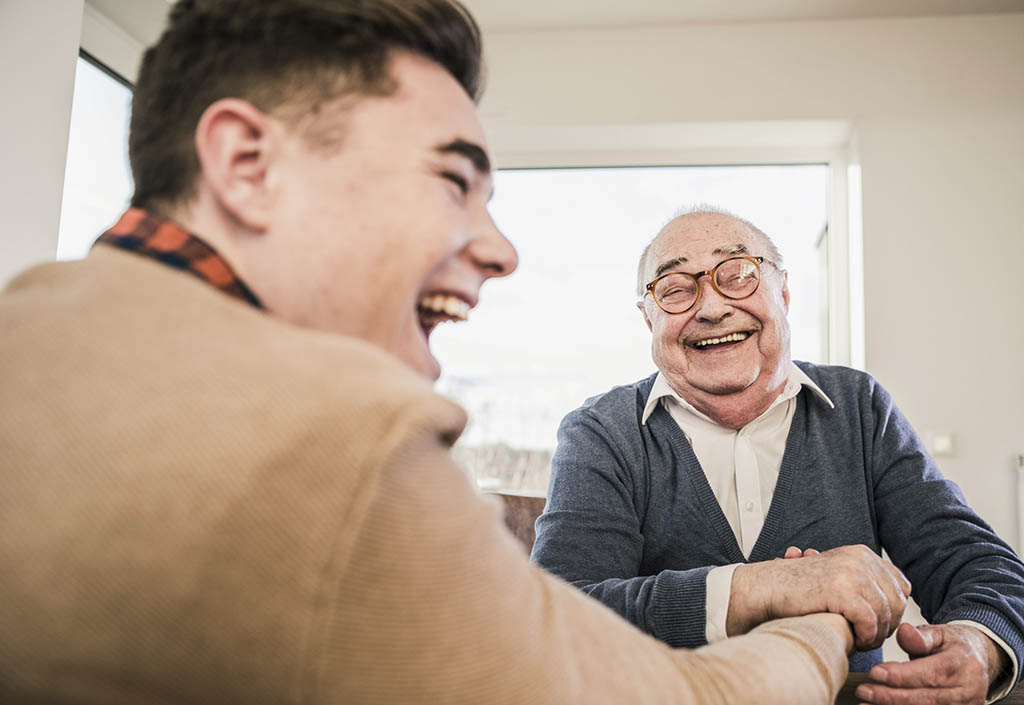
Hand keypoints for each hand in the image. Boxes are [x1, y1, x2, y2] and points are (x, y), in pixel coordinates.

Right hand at [729, 544, 910, 650]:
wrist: (765, 588)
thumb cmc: (797, 589)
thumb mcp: (836, 576)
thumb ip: (863, 582)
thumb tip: (895, 603)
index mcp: (861, 553)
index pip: (901, 585)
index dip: (893, 609)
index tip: (878, 624)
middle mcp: (860, 558)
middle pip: (898, 601)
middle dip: (887, 625)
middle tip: (869, 638)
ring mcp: (852, 572)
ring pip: (886, 614)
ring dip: (876, 635)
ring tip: (860, 642)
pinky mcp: (841, 590)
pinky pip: (870, 621)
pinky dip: (865, 637)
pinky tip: (854, 641)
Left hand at [855, 623, 1008, 704]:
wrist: (979, 660)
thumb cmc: (953, 646)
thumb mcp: (939, 632)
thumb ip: (920, 636)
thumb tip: (904, 632)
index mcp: (962, 664)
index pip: (929, 674)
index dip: (901, 676)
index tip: (875, 673)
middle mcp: (968, 690)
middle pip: (926, 698)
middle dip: (891, 697)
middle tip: (864, 691)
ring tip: (867, 703)